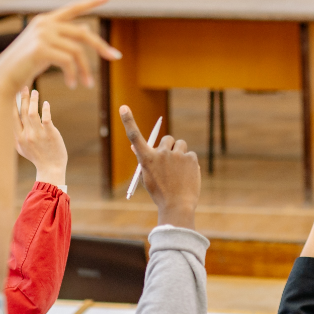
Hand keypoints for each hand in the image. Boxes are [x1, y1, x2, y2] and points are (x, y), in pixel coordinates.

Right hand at [0, 0, 120, 95]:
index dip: (92, 2)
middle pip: (83, 33)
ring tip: (87, 84)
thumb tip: (86, 30)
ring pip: (77, 51)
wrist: (5, 77)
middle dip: (101, 46)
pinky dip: (73, 75)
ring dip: (85, 70)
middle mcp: (45, 23)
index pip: (73, 8)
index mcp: (46, 20)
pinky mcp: (40, 48)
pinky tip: (72, 85)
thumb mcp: (48, 48)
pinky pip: (68, 61)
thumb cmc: (26, 65)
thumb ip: (64, 38)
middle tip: (116, 57)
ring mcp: (42, 34)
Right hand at [14, 89, 67, 186]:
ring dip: (33, 100)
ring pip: (33, 113)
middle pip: (22, 112)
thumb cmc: (37, 157)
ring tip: (34, 92)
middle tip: (23, 86)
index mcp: (18, 138)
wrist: (51, 168)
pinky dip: (45, 109)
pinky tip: (46, 103)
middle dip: (22, 98)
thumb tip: (12, 121)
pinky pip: (46, 118)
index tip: (11, 92)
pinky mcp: (50, 134)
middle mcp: (26, 135)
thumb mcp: (22, 148)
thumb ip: (16, 135)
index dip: (11, 103)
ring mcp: (38, 134)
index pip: (11, 117)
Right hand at [120, 105, 199, 228]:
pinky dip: (189, 163)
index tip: (123, 107)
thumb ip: (144, 160)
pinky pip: (190, 154)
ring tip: (179, 171)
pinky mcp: (190, 158)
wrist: (177, 206)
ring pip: (180, 145)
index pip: (135, 136)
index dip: (128, 121)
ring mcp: (176, 155)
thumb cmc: (160, 193)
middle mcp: (160, 153)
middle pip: (166, 139)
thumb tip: (135, 146)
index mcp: (146, 159)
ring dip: (179, 153)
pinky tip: (187, 176)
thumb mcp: (147, 176)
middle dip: (169, 148)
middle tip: (170, 163)